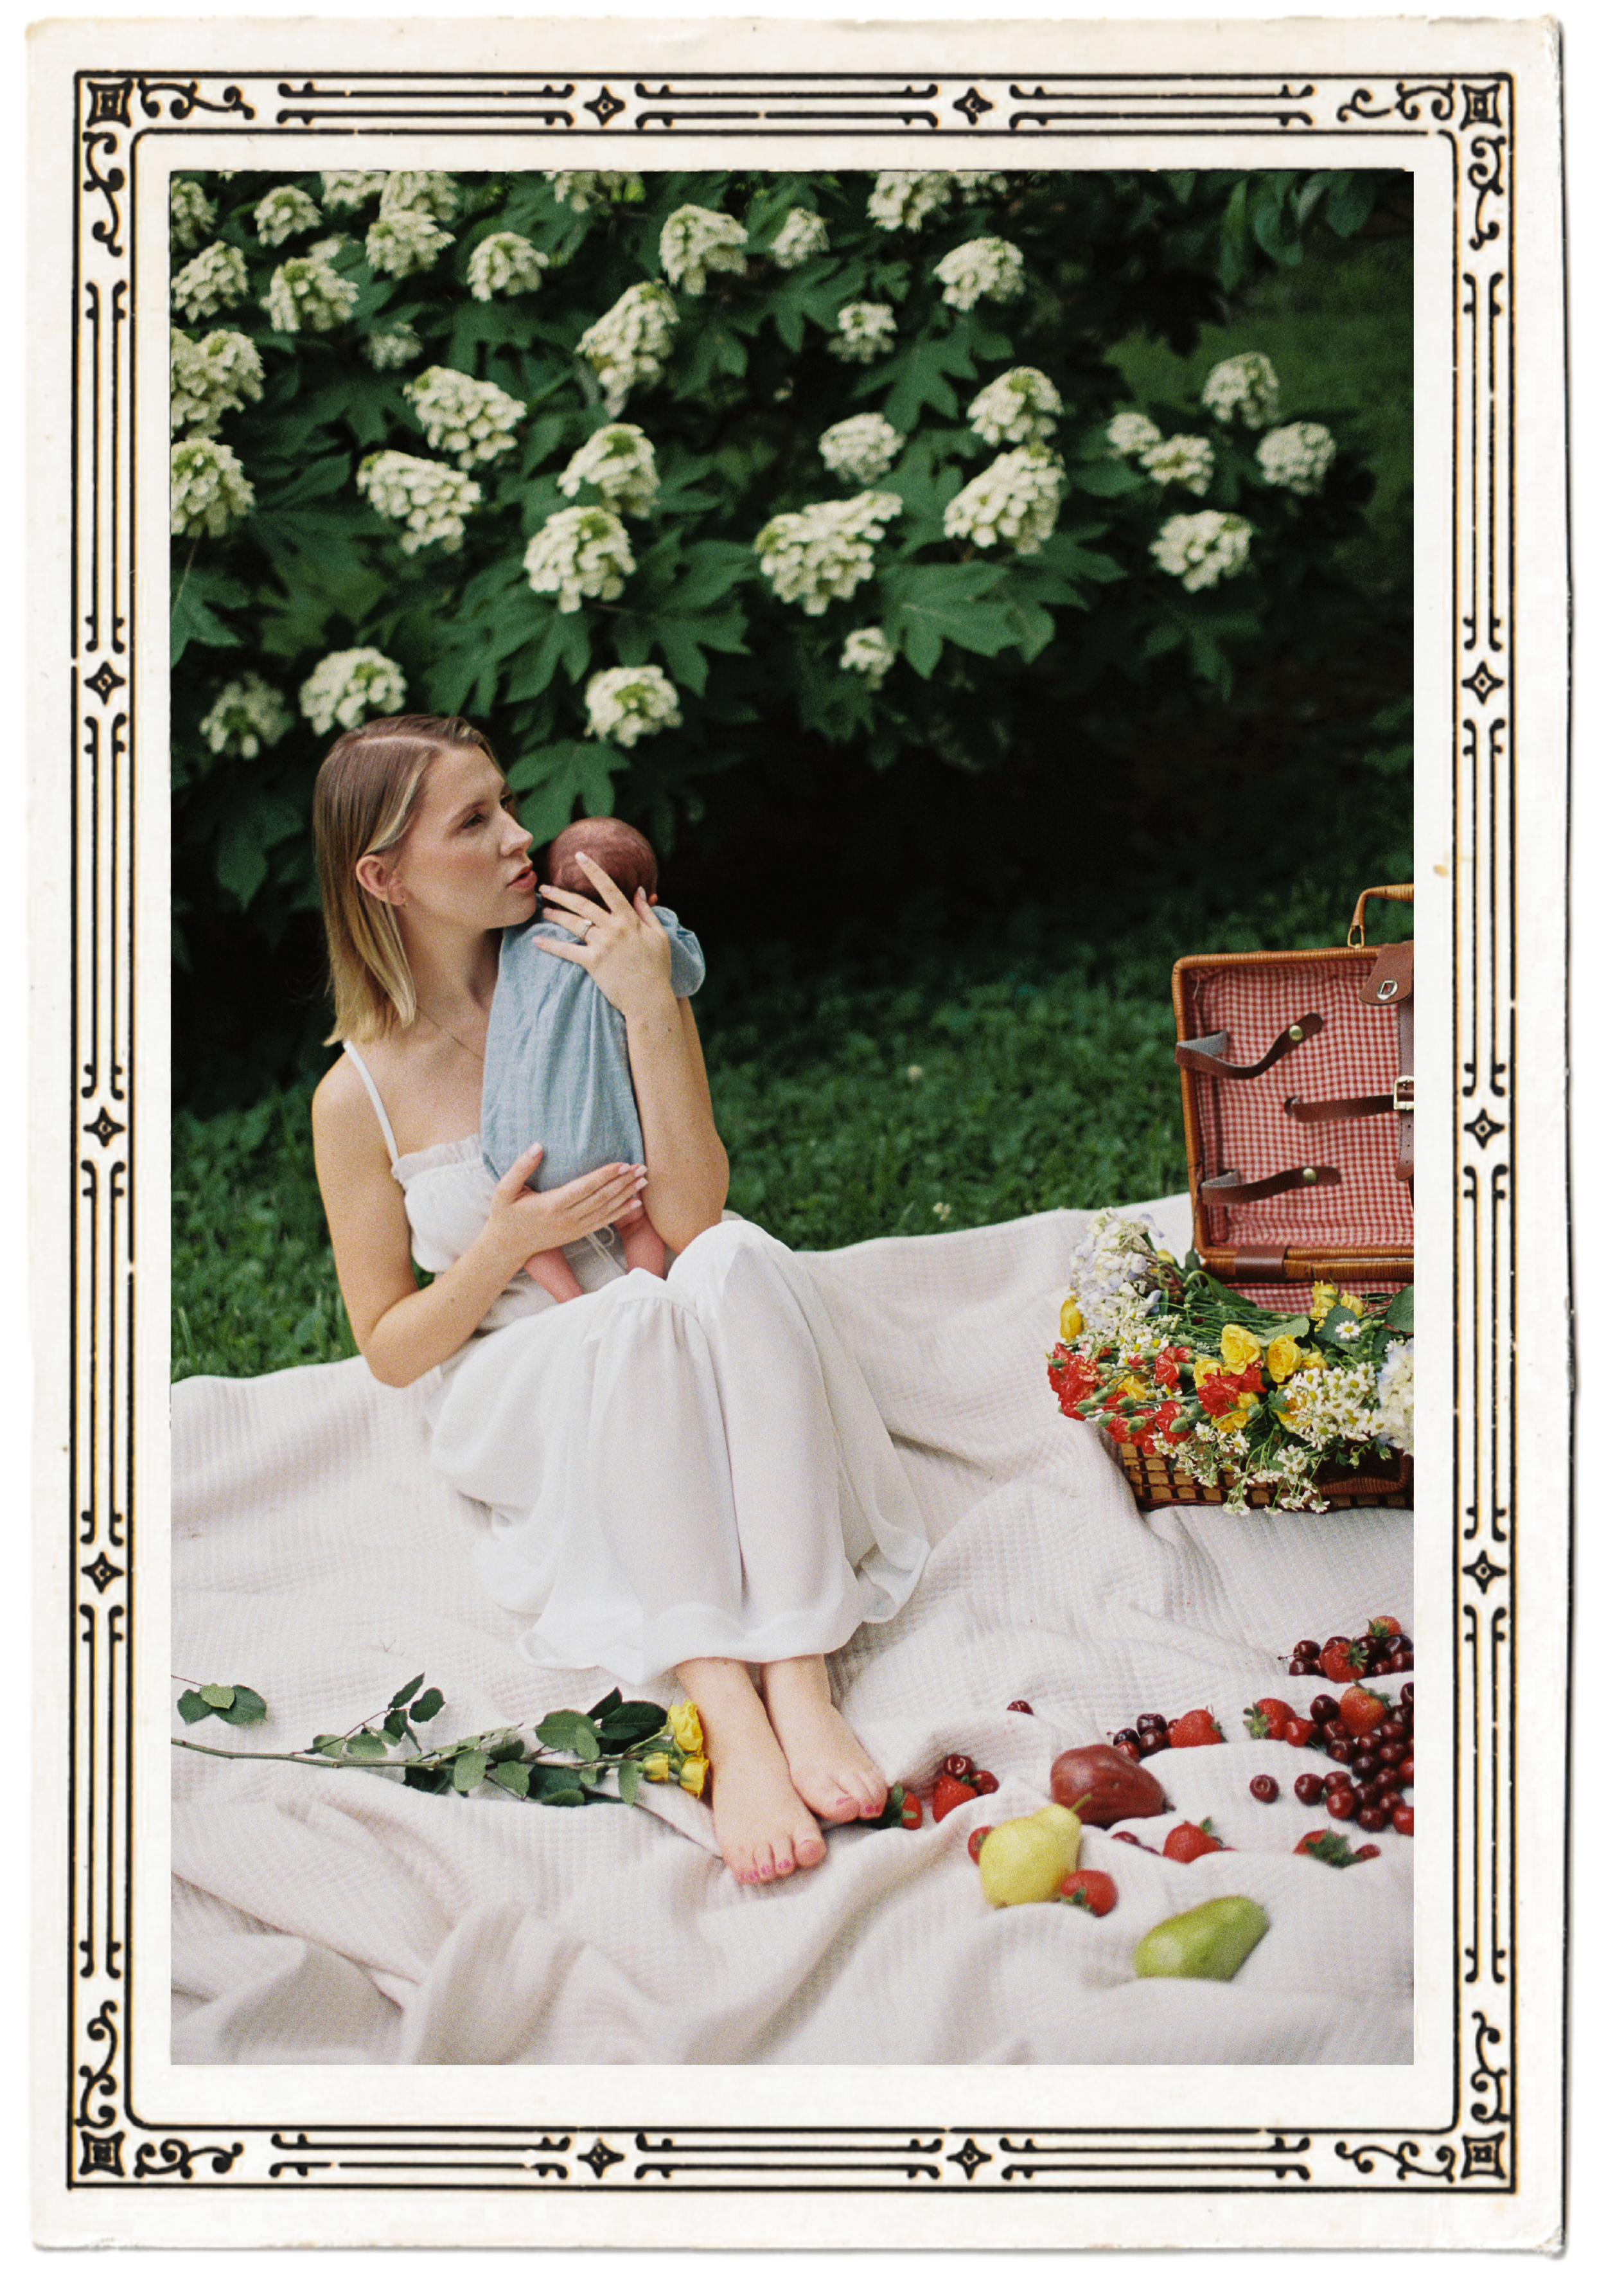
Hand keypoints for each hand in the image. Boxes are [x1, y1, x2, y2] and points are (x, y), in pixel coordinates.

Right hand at [485, 1144, 645, 1275]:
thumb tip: (538, 1146)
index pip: (585, 1187)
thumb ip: (520, 1167)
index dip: (605, 1175)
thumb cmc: (505, 1215)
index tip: (622, 1164)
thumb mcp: (504, 1190)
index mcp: (551, 1205)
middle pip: (601, 1198)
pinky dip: (621, 1212)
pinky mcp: (577, 1234)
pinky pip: (603, 1222)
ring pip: (606, 1210)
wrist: (507, 1246)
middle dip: (623, 1182)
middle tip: (642, 1167)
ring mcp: (574, 1228)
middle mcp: (566, 1218)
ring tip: (644, 1180)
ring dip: (627, 1195)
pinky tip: (635, 1203)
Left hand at [533, 852, 673, 1019]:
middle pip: (583, 904)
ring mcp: (602, 945)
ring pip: (574, 924)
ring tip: (544, 911)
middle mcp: (614, 928)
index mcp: (629, 919)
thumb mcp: (659, 936)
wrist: (649, 998)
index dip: (593, 870)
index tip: (579, 857)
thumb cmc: (657, 968)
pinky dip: (551, 946)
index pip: (609, 888)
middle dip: (561, 894)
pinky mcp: (593, 963)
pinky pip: (567, 951)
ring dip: (556, 915)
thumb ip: (647, 912)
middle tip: (545, 888)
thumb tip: (639, 891)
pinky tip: (537, 941)